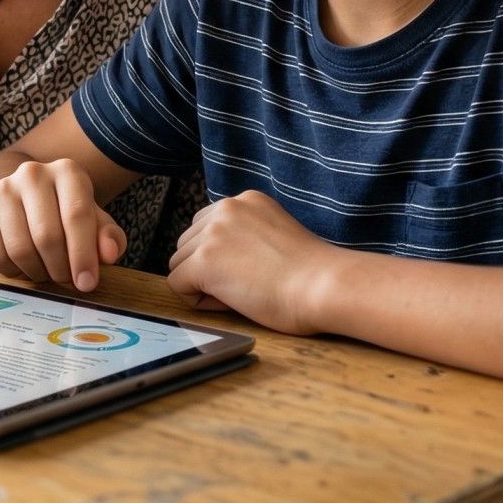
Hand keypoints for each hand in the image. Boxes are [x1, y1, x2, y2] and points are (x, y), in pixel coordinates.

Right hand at [0, 159, 126, 292]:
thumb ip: (108, 237)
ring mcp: (2, 188)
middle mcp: (33, 173)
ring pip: (20, 249)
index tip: (87, 283)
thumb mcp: (92, 221)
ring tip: (46, 272)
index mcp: (67, 171)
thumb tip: (110, 253)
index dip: (83, 255)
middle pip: (47, 236)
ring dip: (37, 272)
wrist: (18, 200)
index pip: (77, 215)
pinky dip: (13, 271)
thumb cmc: (63, 214)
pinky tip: (23, 265)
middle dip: (60, 269)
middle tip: (65, 280)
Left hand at [167, 191, 341, 333]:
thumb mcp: (274, 233)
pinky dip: (197, 300)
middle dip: (207, 268)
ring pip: (180, 263)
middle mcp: (226, 207)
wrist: (324, 285)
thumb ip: (245, 233)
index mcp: (245, 200)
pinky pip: (177, 284)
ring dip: (201, 283)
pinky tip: (229, 302)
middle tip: (245, 285)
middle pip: (188, 242)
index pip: (207, 226)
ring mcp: (212, 232)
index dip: (221, 256)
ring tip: (240, 293)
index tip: (250, 270)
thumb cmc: (311, 274)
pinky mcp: (204, 260)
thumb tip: (218, 255)